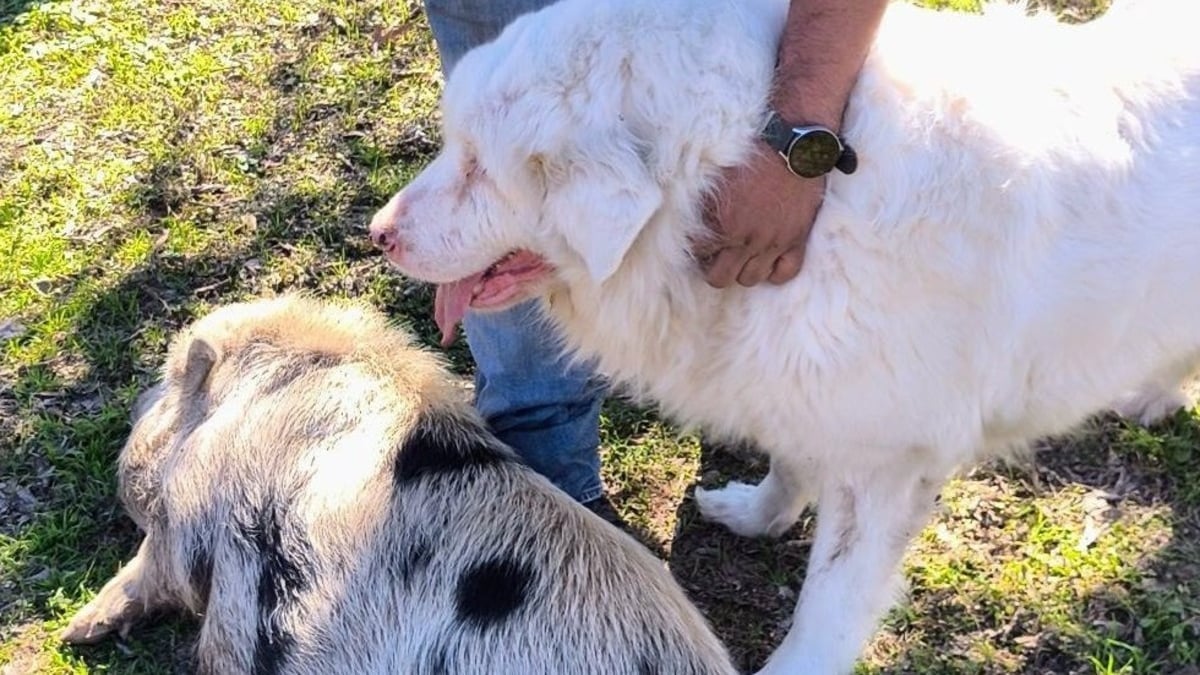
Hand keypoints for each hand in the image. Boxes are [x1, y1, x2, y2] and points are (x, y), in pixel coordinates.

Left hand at [698, 145, 824, 287]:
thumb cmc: (754, 156)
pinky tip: (767, 260)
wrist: (794, 147)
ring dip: (742, 269)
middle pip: (720, 278)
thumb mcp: (718, 175)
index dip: (696, 247)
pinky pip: (785, 274)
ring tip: (741, 255)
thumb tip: (692, 221)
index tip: (700, 241)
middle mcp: (747, 239)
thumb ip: (703, 203)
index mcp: (724, 223)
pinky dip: (774, 272)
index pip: (698, 253)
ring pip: (749, 279)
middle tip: (717, 254)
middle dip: (714, 267)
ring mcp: (774, 243)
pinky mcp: (797, 241)